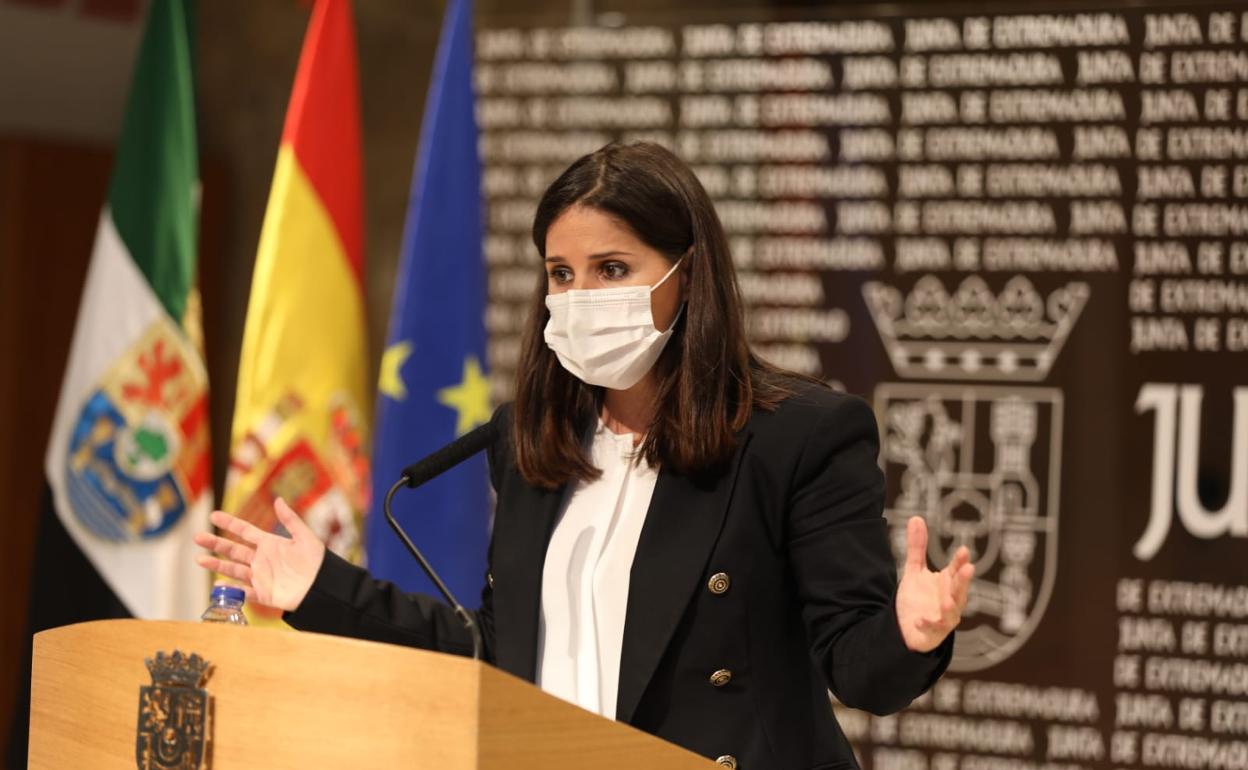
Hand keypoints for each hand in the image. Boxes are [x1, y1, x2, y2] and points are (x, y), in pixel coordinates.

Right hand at [193, 498, 325, 611]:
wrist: (324, 587)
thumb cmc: (317, 561)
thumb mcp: (305, 537)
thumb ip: (290, 519)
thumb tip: (278, 499)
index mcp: (270, 544)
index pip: (244, 531)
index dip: (229, 523)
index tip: (213, 515)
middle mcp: (261, 559)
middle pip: (233, 550)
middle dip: (215, 543)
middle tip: (197, 537)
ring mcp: (261, 577)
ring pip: (234, 570)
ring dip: (217, 565)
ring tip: (199, 559)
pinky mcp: (264, 594)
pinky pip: (244, 592)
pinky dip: (232, 589)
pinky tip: (219, 584)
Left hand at [895, 516, 973, 652]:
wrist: (906, 628)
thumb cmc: (917, 599)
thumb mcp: (914, 571)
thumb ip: (917, 547)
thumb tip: (916, 517)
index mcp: (948, 584)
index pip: (957, 570)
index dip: (960, 561)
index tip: (963, 550)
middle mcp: (951, 600)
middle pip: (959, 590)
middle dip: (964, 580)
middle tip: (969, 568)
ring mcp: (944, 618)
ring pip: (952, 613)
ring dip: (951, 607)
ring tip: (948, 601)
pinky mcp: (933, 633)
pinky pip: (933, 629)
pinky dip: (928, 624)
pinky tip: (920, 619)